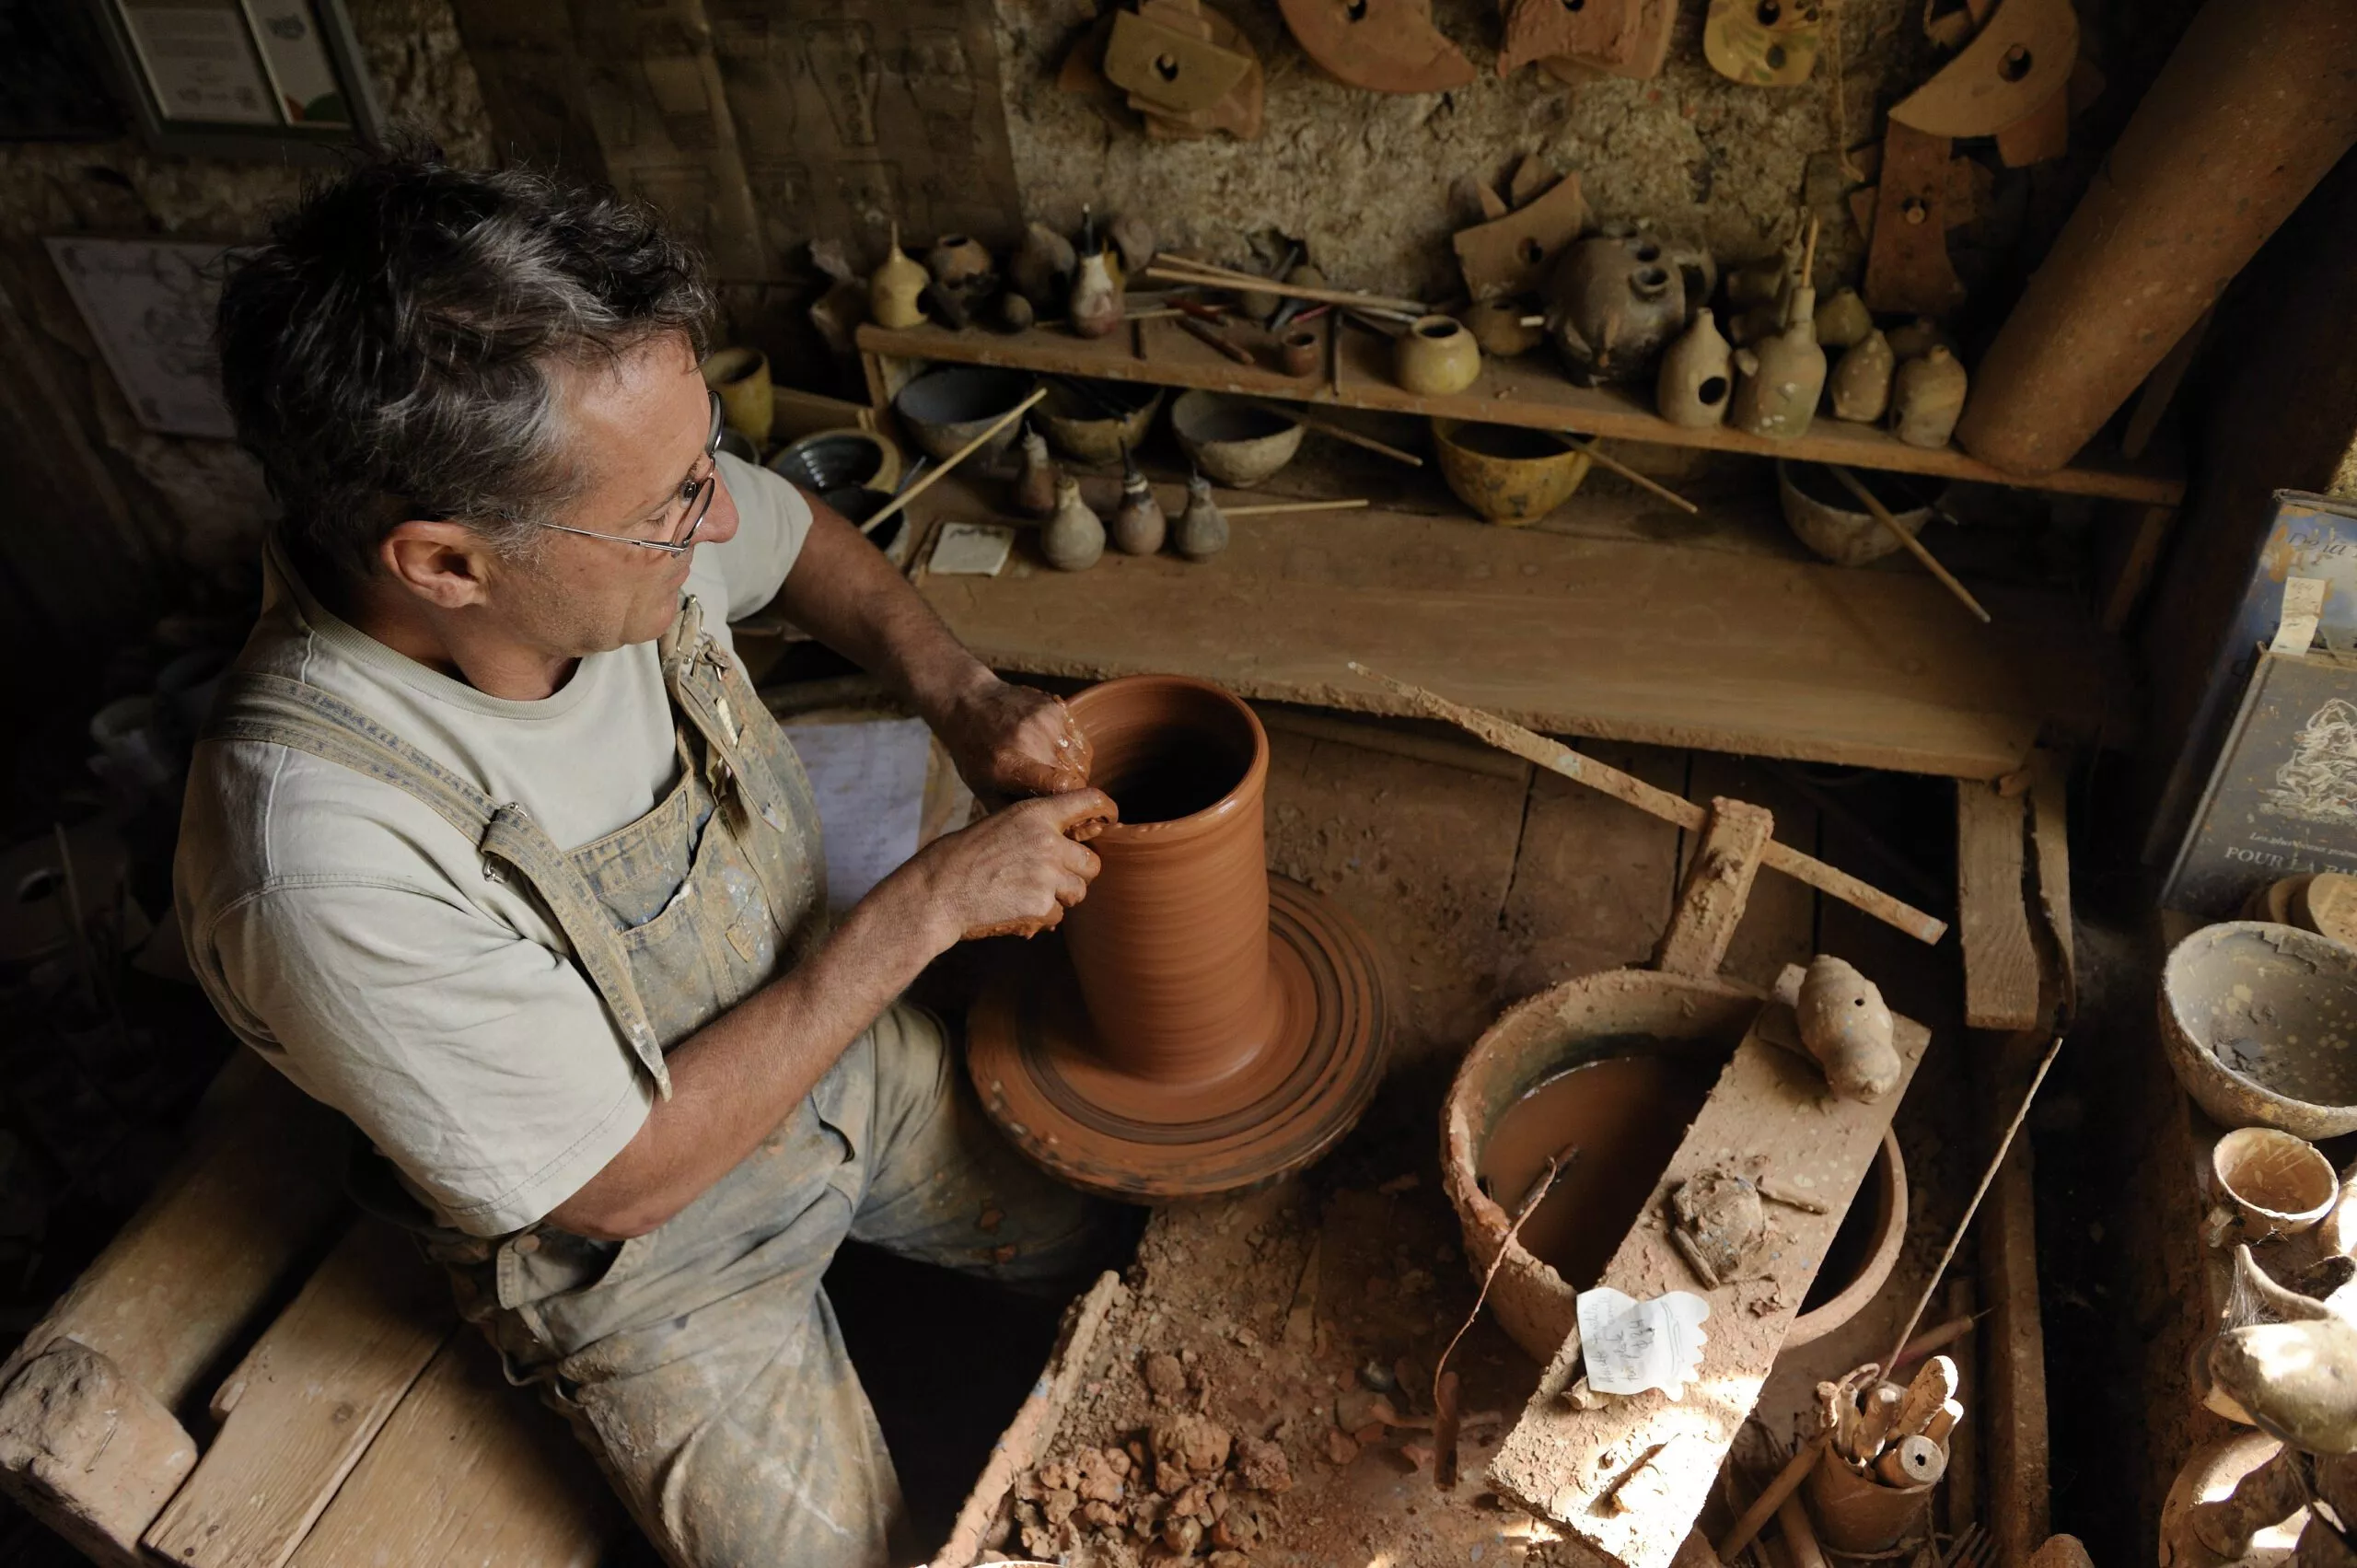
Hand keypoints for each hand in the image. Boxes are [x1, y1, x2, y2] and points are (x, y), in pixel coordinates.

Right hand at [906, 788, 1116, 944]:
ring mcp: (1048, 874)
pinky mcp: (1042, 904)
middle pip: (1092, 862)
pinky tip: (1014, 909)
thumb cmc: (961, 858)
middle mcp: (1048, 841)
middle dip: (1077, 874)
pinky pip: (1058, 915)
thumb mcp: (999, 826)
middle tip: (1052, 879)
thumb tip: (1067, 844)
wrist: (938, 891)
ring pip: (1078, 892)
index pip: (1088, 801)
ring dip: (1060, 898)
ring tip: (1027, 894)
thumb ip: (1036, 831)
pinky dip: (1041, 917)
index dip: (1106, 809)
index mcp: (1036, 814)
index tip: (1111, 818)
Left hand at [935, 675, 1091, 799]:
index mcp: (1008, 763)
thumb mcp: (983, 790)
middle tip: (1055, 793)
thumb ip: (1016, 811)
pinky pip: (1081, 741)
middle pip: (1077, 776)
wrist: (969, 703)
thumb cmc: (975, 754)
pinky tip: (1055, 754)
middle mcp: (1030, 738)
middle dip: (1073, 792)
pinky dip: (1074, 753)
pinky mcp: (1056, 707)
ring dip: (1076, 773)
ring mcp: (1046, 719)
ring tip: (1054, 773)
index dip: (1072, 801)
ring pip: (1083, 759)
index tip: (1068, 811)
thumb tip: (1053, 831)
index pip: (1061, 785)